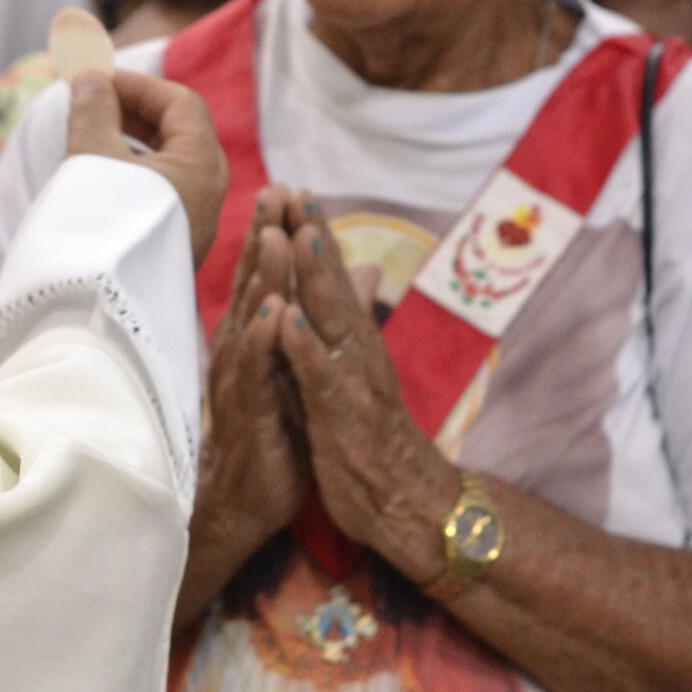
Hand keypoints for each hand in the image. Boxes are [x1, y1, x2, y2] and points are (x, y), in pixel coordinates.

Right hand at [65, 68, 226, 263]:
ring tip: (88, 134)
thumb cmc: (98, 226)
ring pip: (170, 164)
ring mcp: (193, 223)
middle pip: (180, 132)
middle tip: (91, 100)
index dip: (138, 84)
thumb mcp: (92, 156)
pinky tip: (99, 177)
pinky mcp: (173, 246)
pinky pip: (162, 193)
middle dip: (135, 110)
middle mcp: (208, 194)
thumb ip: (93, 111)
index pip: (181, 104)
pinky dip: (134, 173)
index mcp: (202, 166)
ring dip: (131, 140)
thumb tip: (93, 80)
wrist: (95, 310)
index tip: (95, 78)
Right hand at [198, 192, 310, 547]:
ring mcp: (242, 378)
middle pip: (254, 283)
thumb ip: (322, 318)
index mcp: (256, 336)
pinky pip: (255, 370)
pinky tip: (272, 313)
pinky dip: (263, 339)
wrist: (247, 497)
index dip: (276, 232)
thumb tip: (353, 275)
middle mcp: (242, 349)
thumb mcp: (302, 368)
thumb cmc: (274, 429)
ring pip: (252, 318)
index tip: (288, 190)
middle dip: (264, 237)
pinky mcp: (249, 411)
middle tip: (274, 192)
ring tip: (275, 237)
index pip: (265, 276)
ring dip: (263, 277)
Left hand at [274, 207, 456, 583]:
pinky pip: (321, 378)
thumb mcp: (358, 375)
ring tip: (296, 233)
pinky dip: (304, 348)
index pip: (331, 278)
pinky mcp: (342, 417)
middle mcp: (357, 351)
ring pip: (331, 320)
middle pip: (332, 284)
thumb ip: (351, 324)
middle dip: (311, 235)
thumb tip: (356, 275)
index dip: (313, 233)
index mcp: (354, 342)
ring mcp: (352, 381)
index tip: (293, 189)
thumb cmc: (372, 437)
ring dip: (313, 276)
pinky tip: (286, 320)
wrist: (405, 503)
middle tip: (293, 189)